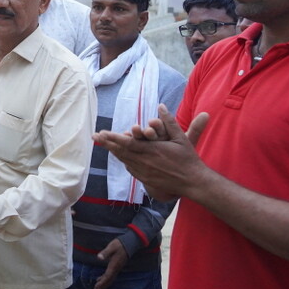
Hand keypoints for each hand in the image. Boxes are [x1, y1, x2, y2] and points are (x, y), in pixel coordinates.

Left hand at [93, 238, 128, 288]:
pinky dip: (105, 279)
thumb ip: (105, 253)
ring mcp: (117, 268)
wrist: (130, 244)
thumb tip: (99, 257)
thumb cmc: (120, 245)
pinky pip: (111, 276)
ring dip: (103, 284)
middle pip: (109, 281)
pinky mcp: (117, 266)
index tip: (96, 288)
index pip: (107, 277)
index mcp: (114, 265)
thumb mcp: (111, 247)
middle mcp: (116, 269)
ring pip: (110, 279)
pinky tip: (100, 279)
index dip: (101, 283)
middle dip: (102, 287)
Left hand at [94, 104, 209, 200]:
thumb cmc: (188, 159)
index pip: (128, 143)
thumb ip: (169, 122)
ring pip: (124, 160)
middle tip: (95, 136)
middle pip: (121, 152)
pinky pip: (130, 168)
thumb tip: (161, 106)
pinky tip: (119, 156)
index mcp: (152, 150)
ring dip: (113, 151)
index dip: (113, 138)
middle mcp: (145, 162)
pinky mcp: (146, 180)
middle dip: (107, 143)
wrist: (193, 182)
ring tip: (103, 144)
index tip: (102, 132)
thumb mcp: (181, 138)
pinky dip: (123, 161)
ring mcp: (144, 172)